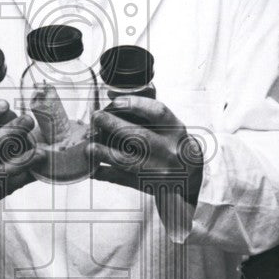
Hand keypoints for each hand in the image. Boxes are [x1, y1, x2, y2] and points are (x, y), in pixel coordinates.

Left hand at [87, 96, 202, 203]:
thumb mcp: (169, 125)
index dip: (136, 104)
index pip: (158, 113)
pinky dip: (104, 173)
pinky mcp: (146, 184)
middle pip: (139, 136)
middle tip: (96, 117)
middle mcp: (168, 150)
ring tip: (90, 146)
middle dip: (114, 125)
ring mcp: (157, 169)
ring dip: (105, 153)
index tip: (115, 101)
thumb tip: (113, 94)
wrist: (189, 177)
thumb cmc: (172, 144)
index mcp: (175, 130)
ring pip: (128, 161)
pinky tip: (92, 168)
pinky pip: (121, 179)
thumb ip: (145, 108)